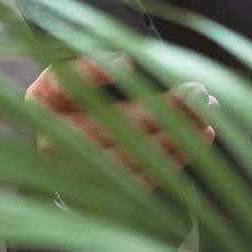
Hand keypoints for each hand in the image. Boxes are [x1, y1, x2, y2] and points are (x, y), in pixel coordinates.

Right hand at [25, 57, 217, 184]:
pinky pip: (146, 177)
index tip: (128, 60)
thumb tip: (127, 59)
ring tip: (207, 113)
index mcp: (44, 101)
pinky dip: (177, 157)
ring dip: (177, 134)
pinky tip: (200, 137)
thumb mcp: (72, 73)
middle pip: (112, 125)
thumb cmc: (77, 98)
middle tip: (197, 91)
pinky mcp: (104, 192)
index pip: (62, 85)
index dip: (93, 73)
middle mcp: (55, 141)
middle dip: (161, 108)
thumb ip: (93, 60)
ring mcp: (78, 172)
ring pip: (134, 155)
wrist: (64, 151)